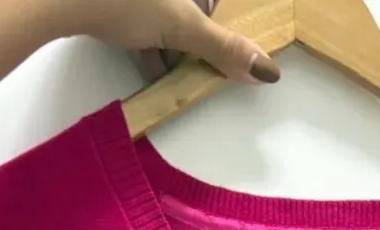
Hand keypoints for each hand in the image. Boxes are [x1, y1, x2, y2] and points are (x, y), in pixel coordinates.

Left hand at [72, 0, 281, 82]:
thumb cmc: (124, 1)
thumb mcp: (183, 28)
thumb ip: (224, 48)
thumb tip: (267, 71)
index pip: (212, 3)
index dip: (215, 24)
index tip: (216, 52)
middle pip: (189, 9)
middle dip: (191, 38)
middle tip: (192, 63)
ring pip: (162, 15)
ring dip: (168, 44)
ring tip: (169, 70)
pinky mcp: (112, 2)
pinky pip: (137, 17)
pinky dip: (146, 40)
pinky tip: (148, 65)